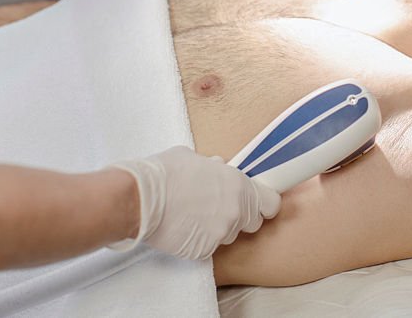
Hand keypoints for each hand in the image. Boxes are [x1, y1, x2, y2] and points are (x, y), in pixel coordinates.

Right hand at [110, 146, 280, 259]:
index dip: (263, 204)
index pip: (271, 204)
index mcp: (239, 186)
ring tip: (194, 216)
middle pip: (251, 223)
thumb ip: (214, 167)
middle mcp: (236, 212)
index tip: (255, 203)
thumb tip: (218, 168)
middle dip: (239, 217)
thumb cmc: (165, 174)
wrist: (140, 200)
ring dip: (218, 228)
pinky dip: (199, 241)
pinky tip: (184, 228)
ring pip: (228, 236)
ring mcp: (221, 233)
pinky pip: (208, 247)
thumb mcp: (194, 159)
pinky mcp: (203, 251)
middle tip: (217, 208)